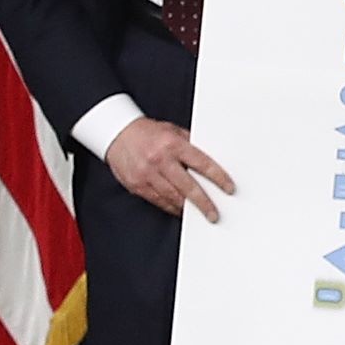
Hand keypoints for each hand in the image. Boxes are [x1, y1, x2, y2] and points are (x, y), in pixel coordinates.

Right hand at [108, 117, 236, 221]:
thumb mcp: (173, 131)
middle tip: (214, 214)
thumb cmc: (147, 132)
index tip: (229, 188)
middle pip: (188, 187)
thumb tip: (212, 161)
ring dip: (188, 208)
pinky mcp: (137, 185)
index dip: (218, 178)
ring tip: (200, 214)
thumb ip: (191, 146)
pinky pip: (158, 201)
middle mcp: (160, 160)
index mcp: (173, 144)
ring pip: (172, 197)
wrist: (116, 133)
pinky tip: (180, 210)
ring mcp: (147, 174)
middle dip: (204, 203)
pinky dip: (171, 207)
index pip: (202, 164)